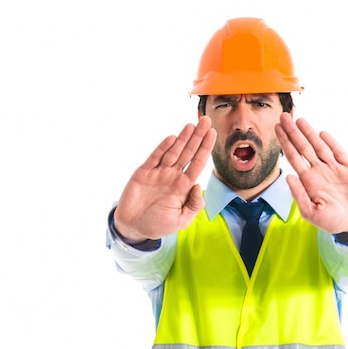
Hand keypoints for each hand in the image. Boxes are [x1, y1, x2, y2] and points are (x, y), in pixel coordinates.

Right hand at [114, 116, 215, 241]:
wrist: (134, 227)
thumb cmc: (159, 225)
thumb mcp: (182, 220)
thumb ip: (194, 205)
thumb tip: (199, 186)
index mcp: (184, 186)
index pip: (198, 163)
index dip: (205, 148)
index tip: (213, 134)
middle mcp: (173, 176)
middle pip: (188, 153)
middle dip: (197, 137)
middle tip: (206, 121)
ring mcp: (158, 173)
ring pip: (173, 152)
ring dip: (182, 138)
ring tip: (192, 125)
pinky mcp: (144, 173)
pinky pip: (155, 157)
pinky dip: (163, 148)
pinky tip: (172, 138)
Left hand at [275, 113, 347, 233]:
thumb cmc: (332, 220)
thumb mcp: (311, 212)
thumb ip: (299, 195)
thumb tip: (288, 177)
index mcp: (309, 181)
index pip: (294, 157)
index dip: (285, 143)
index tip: (277, 129)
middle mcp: (319, 171)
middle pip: (303, 147)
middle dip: (293, 132)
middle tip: (283, 116)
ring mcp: (334, 168)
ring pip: (319, 146)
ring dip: (309, 133)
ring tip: (299, 120)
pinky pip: (339, 152)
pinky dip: (331, 143)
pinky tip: (321, 134)